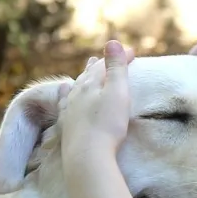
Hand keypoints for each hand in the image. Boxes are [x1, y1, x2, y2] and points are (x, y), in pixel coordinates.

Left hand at [60, 40, 132, 164]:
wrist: (87, 156)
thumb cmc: (107, 124)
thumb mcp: (117, 93)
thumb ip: (116, 68)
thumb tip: (112, 42)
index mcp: (90, 84)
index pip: (105, 65)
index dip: (119, 57)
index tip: (132, 52)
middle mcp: (77, 93)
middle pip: (87, 74)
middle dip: (98, 66)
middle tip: (102, 59)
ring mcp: (69, 109)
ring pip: (76, 87)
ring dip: (82, 78)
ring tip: (85, 71)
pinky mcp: (66, 125)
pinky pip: (64, 104)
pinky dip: (65, 94)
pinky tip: (63, 92)